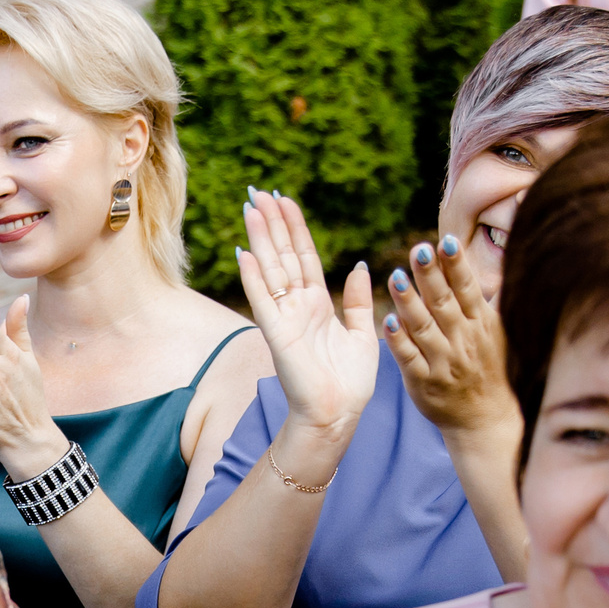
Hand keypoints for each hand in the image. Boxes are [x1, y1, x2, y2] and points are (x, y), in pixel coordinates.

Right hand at [236, 188, 375, 446]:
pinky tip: (245, 253)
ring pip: (272, 269)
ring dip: (261, 238)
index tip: (284, 200)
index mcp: (319, 304)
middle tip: (260, 192)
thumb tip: (360, 266)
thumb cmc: (350, 383)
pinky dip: (254, 277)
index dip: (294, 227)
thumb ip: (358, 300)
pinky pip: (264, 300)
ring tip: (251, 208)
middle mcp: (299, 306)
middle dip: (272, 223)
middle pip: (284, 255)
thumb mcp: (363, 333)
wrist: (338, 415)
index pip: (305, 256)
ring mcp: (286, 318)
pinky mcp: (278, 334)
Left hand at [386, 234, 519, 440]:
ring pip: (424, 327)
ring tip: (395, 276)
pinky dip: (399, 340)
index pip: (467, 288)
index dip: (456, 264)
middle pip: (444, 302)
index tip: (445, 240)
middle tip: (418, 249)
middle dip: (431, 274)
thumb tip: (500, 262)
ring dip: (409, 302)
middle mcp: (463, 340)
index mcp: (481, 324)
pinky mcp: (424, 382)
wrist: (487, 420)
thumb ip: (490, 300)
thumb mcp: (499, 333)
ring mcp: (443, 362)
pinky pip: (410, 358)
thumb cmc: (492, 369)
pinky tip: (387, 320)